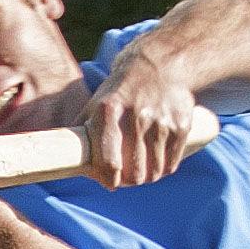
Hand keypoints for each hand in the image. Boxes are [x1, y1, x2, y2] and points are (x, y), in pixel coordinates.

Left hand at [79, 47, 194, 189]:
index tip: (109, 182)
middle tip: (127, 180)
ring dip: (148, 177)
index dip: (109, 179)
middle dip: (130, 181)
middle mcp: (136, 116)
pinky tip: (158, 165)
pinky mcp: (180, 125)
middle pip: (135, 172)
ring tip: (142, 173)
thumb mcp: (96, 104)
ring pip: (155, 170)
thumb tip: (68, 159)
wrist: (158, 65)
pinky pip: (172, 162)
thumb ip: (81, 131)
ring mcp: (160, 121)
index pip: (110, 161)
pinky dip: (165, 169)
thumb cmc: (119, 91)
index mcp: (109, 111)